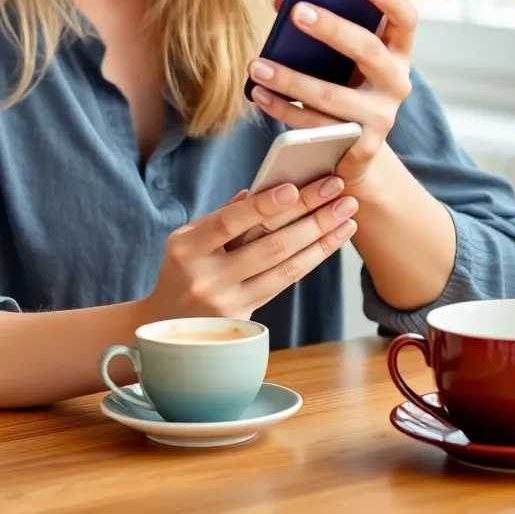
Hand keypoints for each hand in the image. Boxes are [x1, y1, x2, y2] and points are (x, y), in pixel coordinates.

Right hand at [143, 180, 357, 321]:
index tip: (294, 187)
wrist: (167, 327)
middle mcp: (207, 278)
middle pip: (268, 245)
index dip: (262, 206)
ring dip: (322, 239)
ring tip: (347, 216)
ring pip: (285, 267)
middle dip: (309, 216)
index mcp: (187, 249)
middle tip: (339, 192)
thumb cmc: (182, 269)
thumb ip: (222, 215)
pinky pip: (286, 283)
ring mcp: (228, 303)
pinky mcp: (247, 319)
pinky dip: (312, 258)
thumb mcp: (188, 237)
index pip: (228, 223)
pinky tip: (332, 240)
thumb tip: (261, 190)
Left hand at [246, 0, 416, 188]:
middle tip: (295, 11)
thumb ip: (321, 26)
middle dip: (331, 29)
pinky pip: (316, 127)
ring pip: (332, 96)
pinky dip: (283, 109)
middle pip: (368, 50)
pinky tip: (260, 93)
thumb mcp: (342, 56)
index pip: (405, 19)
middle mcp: (396, 83)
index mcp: (397, 52)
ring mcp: (381, 117)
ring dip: (290, 79)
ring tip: (256, 64)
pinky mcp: (360, 146)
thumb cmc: (343, 83)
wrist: (355, 146)